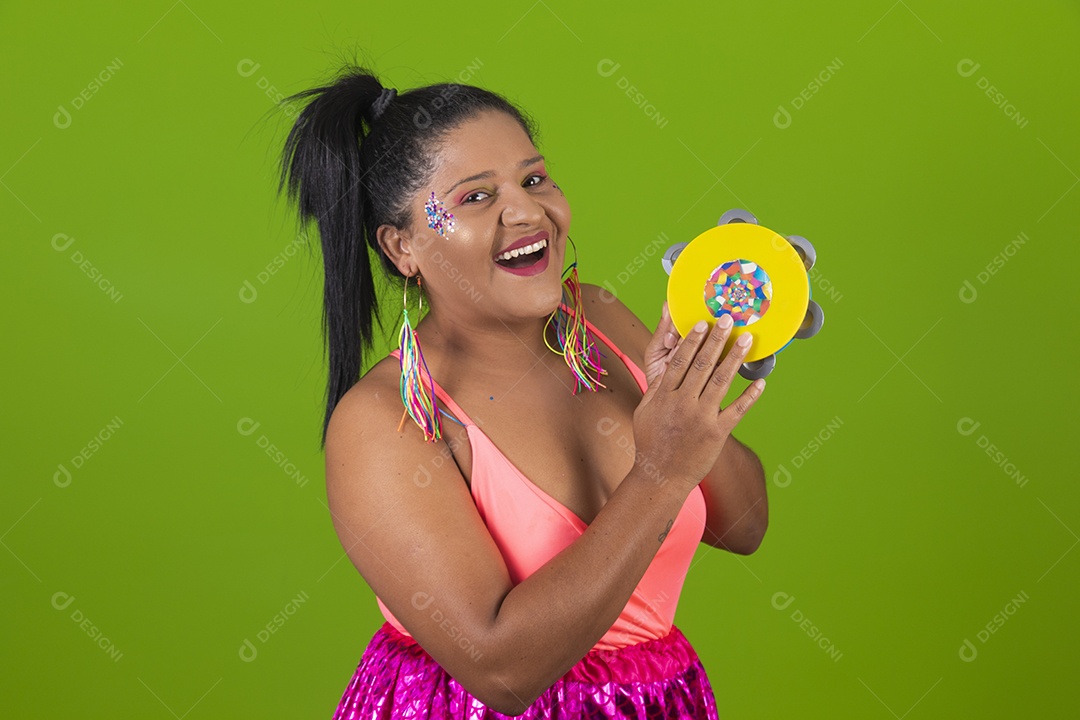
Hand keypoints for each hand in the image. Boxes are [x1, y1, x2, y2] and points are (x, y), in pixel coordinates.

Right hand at [633, 311, 764, 490]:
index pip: (680, 360)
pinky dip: (750, 395)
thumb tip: (667, 363)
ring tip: (747, 340)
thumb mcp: (645, 410)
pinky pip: (738, 410)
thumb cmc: (651, 441)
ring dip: (735, 358)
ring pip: (721, 381)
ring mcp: (701, 419)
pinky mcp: (717, 434)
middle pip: (702, 364)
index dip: (693, 339)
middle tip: (728, 319)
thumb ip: (658, 387)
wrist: (661, 476)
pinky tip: (760, 381)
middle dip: (717, 340)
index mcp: (664, 395)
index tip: (703, 323)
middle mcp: (683, 404)